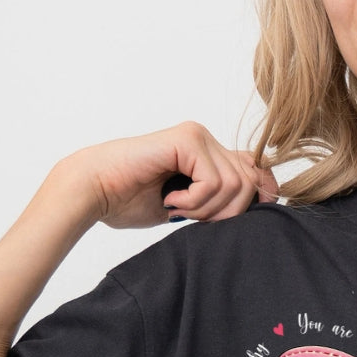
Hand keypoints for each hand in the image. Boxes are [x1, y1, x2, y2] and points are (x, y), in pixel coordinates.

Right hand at [58, 121, 279, 230]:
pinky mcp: (186, 140)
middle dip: (228, 213)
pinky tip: (170, 200)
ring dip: (207, 209)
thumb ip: (219, 200)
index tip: (243, 221)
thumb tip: (262, 200)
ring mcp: (196, 136)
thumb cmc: (131, 201)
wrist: (94, 191)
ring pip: (235, 185)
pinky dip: (195, 201)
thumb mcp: (189, 207)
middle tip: (192, 218)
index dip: (261, 196)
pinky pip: (214, 182)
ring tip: (177, 208)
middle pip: (251, 183)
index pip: (256, 171)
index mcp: (207, 153)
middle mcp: (205, 139)